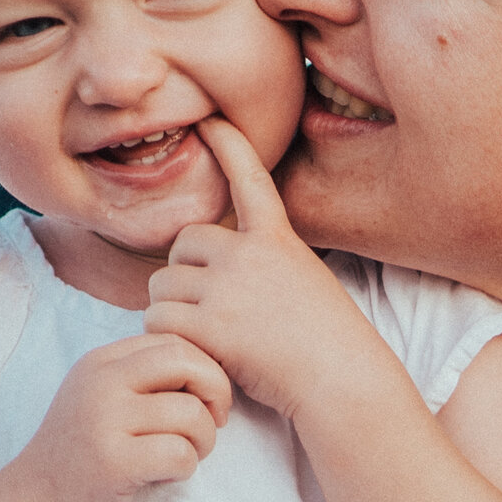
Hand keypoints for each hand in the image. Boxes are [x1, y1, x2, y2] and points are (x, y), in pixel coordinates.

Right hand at [22, 329, 233, 501]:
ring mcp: (104, 421)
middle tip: (214, 422)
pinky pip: (179, 454)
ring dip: (204, 439)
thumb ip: (142, 376)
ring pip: (190, 413)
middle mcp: (101, 383)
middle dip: (216, 391)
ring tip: (187, 455)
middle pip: (186, 363)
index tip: (207, 400)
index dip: (205, 368)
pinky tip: (168, 474)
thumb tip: (208, 365)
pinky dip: (186, 467)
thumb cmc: (84, 450)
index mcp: (102, 361)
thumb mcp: (103, 398)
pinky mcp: (114, 462)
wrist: (38, 500)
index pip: (173, 341)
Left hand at [146, 119, 387, 421]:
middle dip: (184, 276)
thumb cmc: (330, 346)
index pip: (249, 178)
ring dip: (172, 313)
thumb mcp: (307, 283)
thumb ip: (266, 265)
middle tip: (206, 312)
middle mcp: (249, 254)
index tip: (208, 120)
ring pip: (163, 286)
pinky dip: (169, 341)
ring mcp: (228, 287)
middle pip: (183, 244)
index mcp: (277, 239)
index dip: (228, 144)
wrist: (342, 382)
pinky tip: (200, 354)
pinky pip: (159, 320)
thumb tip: (218, 266)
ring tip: (208, 339)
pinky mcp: (210, 324)